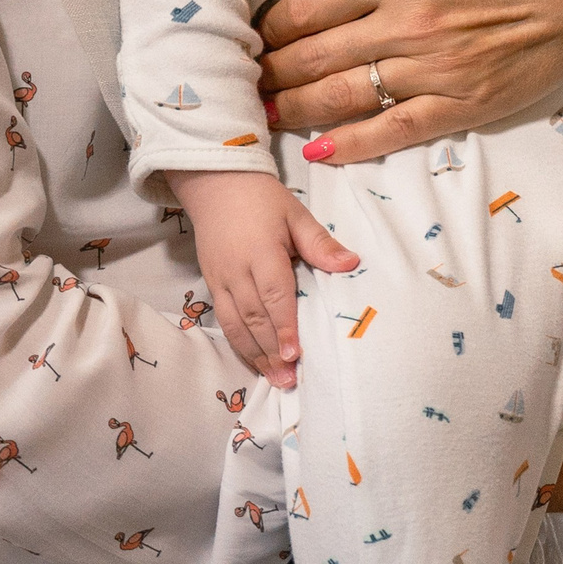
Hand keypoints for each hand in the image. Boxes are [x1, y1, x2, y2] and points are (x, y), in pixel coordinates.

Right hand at [165, 170, 356, 389]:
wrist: (215, 184)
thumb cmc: (262, 199)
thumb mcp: (296, 214)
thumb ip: (320, 244)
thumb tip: (352, 263)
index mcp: (261, 251)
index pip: (274, 295)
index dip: (284, 326)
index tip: (295, 353)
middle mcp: (236, 270)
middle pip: (253, 318)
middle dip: (271, 352)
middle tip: (289, 379)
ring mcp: (219, 279)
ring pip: (235, 325)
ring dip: (254, 355)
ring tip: (275, 379)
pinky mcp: (210, 283)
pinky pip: (222, 320)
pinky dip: (238, 343)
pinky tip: (253, 360)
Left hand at [259, 0, 562, 161]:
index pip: (306, 8)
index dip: (267, 25)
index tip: (246, 33)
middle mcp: (404, 28)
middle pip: (311, 58)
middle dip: (267, 71)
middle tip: (238, 81)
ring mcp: (431, 73)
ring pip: (340, 98)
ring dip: (292, 109)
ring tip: (262, 113)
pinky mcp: (461, 107)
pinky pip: (392, 131)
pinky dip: (350, 144)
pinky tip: (319, 150)